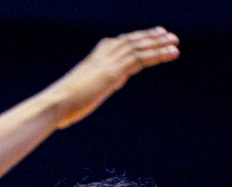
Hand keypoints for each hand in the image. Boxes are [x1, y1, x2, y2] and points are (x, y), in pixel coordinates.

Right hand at [45, 28, 178, 128]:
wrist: (56, 104)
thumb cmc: (62, 105)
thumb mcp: (81, 93)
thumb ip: (94, 87)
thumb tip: (103, 87)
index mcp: (94, 59)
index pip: (119, 43)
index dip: (136, 39)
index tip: (150, 36)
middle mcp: (103, 56)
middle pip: (131, 41)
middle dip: (151, 37)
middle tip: (168, 35)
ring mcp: (109, 62)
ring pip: (139, 47)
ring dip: (159, 44)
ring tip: (175, 42)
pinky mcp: (114, 71)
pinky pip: (141, 58)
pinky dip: (159, 54)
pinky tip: (172, 53)